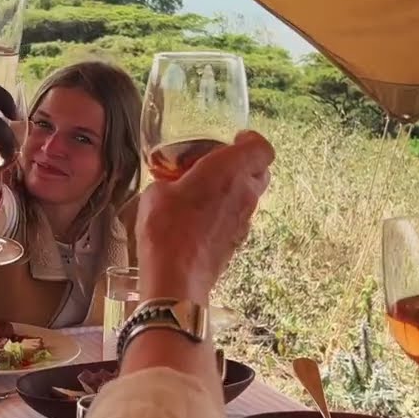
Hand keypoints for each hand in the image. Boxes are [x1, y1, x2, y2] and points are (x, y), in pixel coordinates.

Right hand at [136, 131, 274, 303]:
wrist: (175, 278)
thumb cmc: (166, 230)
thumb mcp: (156, 192)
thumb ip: (170, 180)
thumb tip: (169, 186)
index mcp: (228, 170)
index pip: (262, 147)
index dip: (251, 140)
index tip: (235, 139)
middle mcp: (245, 193)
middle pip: (261, 171)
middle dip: (244, 164)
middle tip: (219, 164)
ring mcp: (244, 221)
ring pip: (250, 196)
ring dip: (234, 190)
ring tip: (204, 193)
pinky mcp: (237, 242)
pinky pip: (238, 218)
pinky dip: (226, 213)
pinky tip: (200, 219)